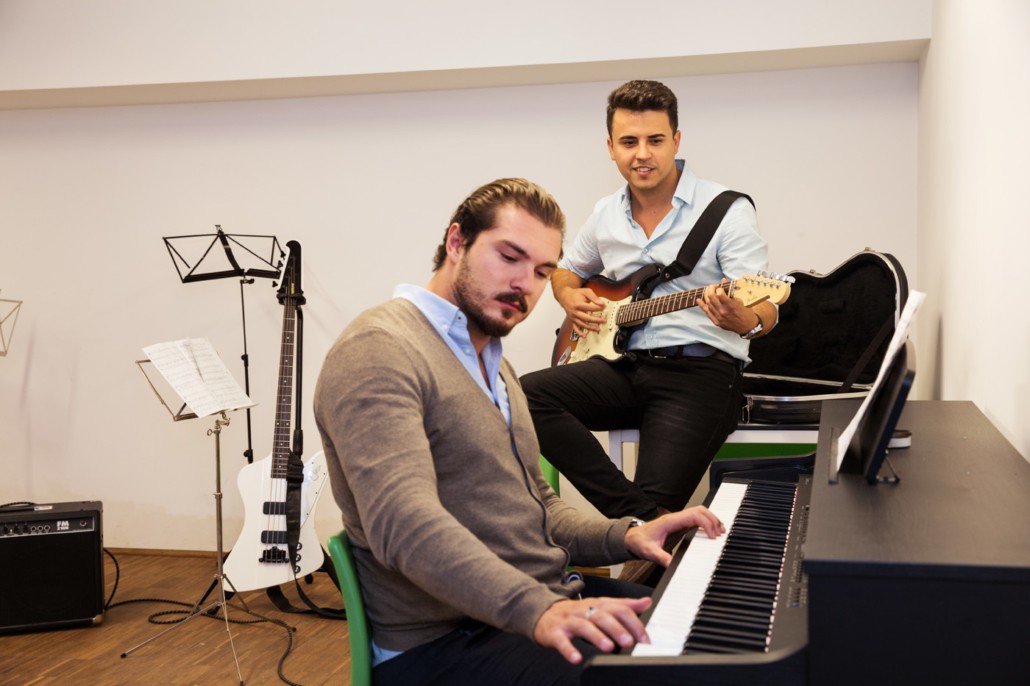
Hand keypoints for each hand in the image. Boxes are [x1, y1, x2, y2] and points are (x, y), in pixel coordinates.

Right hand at [532, 595, 652, 664]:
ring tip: (608, 647)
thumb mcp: (600, 606)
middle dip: (617, 628)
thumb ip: (623, 605)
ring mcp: (569, 621)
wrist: (543, 613)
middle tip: (629, 642)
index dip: (633, 623)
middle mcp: (584, 610)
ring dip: (596, 636)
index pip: (618, 609)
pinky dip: (568, 649)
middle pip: (602, 615)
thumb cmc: (576, 613)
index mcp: (597, 604)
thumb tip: (647, 602)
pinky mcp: (554, 632)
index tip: (645, 639)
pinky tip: (576, 658)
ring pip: (583, 625)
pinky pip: (561, 640)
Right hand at [557, 286, 606, 336]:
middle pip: (587, 318)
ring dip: (590, 327)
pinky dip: (579, 333)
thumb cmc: (575, 294)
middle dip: (596, 320)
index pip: (591, 308)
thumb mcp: (585, 291)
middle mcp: (575, 312)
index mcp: (578, 304)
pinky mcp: (572, 320)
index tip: (604, 308)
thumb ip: (594, 297)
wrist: (564, 296)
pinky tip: (584, 336)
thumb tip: (601, 303)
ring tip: (597, 329)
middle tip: (603, 320)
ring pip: (582, 324)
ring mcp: (573, 317)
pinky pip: (575, 328)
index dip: (598, 308)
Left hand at [624, 506, 724, 568]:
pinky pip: (695, 519)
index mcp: (670, 521)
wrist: (631, 537)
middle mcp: (675, 518)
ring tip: (720, 531)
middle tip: (720, 533)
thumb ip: (661, 557)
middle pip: (699, 510)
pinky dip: (706, 523)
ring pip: (699, 512)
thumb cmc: (639, 541)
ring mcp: (677, 520)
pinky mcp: (679, 524)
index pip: (693, 515)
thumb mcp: (649, 551)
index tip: (713, 535)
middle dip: (712, 519)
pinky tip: (710, 531)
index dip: (706, 523)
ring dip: (710, 519)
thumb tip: (672, 565)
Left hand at [697, 280, 755, 334]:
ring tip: (708, 291)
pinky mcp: (716, 321)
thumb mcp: (739, 300)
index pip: (719, 293)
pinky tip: (699, 300)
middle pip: (711, 297)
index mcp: (730, 305)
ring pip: (708, 303)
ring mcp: (719, 317)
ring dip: (706, 295)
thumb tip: (723, 280)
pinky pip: (707, 312)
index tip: (720, 287)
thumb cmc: (744, 312)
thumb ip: (730, 291)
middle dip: (711, 289)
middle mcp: (723, 311)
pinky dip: (702, 305)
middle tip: (713, 286)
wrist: (746, 326)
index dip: (719, 288)